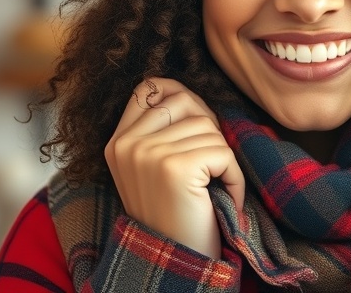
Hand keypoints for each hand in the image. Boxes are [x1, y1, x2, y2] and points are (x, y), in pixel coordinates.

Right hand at [104, 77, 244, 258]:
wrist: (174, 263)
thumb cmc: (174, 215)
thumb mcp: (154, 168)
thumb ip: (161, 130)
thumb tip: (187, 92)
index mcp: (117, 142)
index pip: (150, 87)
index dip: (181, 97)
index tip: (197, 128)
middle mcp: (126, 144)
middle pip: (185, 102)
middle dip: (209, 129)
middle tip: (211, 164)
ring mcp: (147, 154)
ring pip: (209, 127)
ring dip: (223, 159)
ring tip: (212, 188)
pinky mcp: (175, 167)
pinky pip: (223, 152)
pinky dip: (234, 177)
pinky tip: (222, 198)